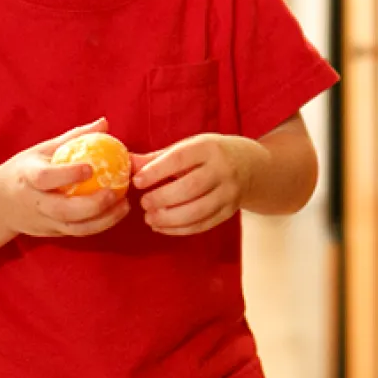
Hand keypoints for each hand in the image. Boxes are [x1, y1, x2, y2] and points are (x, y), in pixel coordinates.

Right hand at [0, 118, 130, 238]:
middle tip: (115, 192)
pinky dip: (100, 226)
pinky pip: (78, 233)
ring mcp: (43, 221)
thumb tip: (104, 123)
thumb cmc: (24, 171)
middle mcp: (34, 202)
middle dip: (92, 205)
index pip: (45, 178)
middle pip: (63, 210)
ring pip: (74, 228)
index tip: (90, 168)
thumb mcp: (41, 150)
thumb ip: (73, 138)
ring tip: (124, 205)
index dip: (67, 175)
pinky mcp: (52, 233)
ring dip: (103, 220)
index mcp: (27, 177)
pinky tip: (116, 213)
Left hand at [132, 134, 269, 236]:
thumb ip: (157, 158)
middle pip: (190, 188)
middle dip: (162, 198)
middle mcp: (222, 170)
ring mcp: (229, 193)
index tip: (137, 181)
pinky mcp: (229, 211)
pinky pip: (203, 224)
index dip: (156, 172)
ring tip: (149, 218)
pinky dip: (180, 229)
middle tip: (143, 203)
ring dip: (169, 218)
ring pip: (198, 210)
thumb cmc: (209, 154)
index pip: (180, 159)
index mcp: (208, 148)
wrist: (250, 166)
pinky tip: (162, 227)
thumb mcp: (188, 148)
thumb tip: (127, 163)